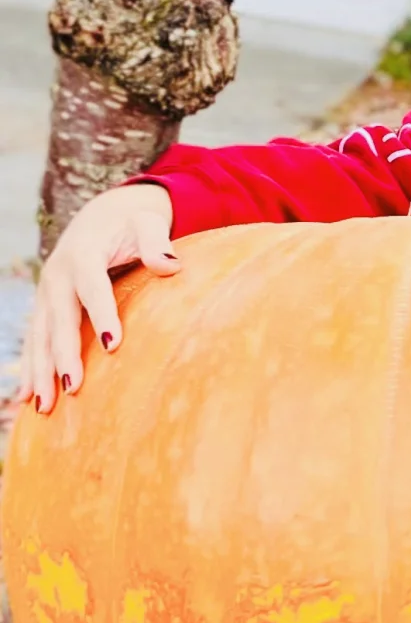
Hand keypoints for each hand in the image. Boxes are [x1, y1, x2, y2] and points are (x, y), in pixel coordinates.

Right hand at [17, 183, 177, 414]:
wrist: (102, 216)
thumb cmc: (132, 225)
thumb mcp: (147, 225)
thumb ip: (156, 243)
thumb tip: (170, 265)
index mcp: (85, 255)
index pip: (94, 288)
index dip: (102, 315)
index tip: (113, 346)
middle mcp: (59, 275)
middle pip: (60, 319)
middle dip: (64, 354)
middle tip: (73, 388)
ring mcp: (48, 293)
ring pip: (40, 336)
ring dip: (40, 371)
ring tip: (44, 407)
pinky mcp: (45, 307)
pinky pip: (35, 341)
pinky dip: (31, 369)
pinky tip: (27, 399)